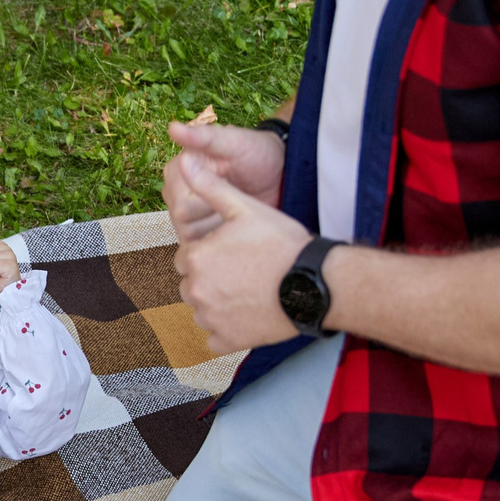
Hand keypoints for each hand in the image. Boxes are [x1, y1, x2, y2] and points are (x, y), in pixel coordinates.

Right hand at [162, 121, 284, 239]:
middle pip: (185, 224)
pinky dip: (222, 241)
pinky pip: (202, 247)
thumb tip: (173, 127)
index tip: (231, 189)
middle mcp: (174, 192)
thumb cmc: (256, 152)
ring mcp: (186, 213)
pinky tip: (238, 226)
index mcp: (176, 171)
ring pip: (193, 239)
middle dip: (216, 217)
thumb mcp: (234, 142)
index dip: (209, 205)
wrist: (277, 171)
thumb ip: (205, 137)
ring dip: (220, 230)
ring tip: (240, 212)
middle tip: (240, 202)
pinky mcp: (200, 228)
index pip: (181, 206)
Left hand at [171, 154, 313, 354]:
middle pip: (192, 284)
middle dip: (210, 279)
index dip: (209, 253)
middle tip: (244, 272)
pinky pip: (215, 338)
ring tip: (249, 291)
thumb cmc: (281, 243)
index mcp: (194, 258)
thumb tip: (184, 159)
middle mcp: (195, 290)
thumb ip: (210, 186)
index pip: (186, 258)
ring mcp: (210, 319)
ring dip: (217, 304)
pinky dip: (227, 330)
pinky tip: (248, 316)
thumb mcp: (245, 207)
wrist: (315, 282)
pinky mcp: (227, 341)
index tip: (235, 252)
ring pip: (202, 310)